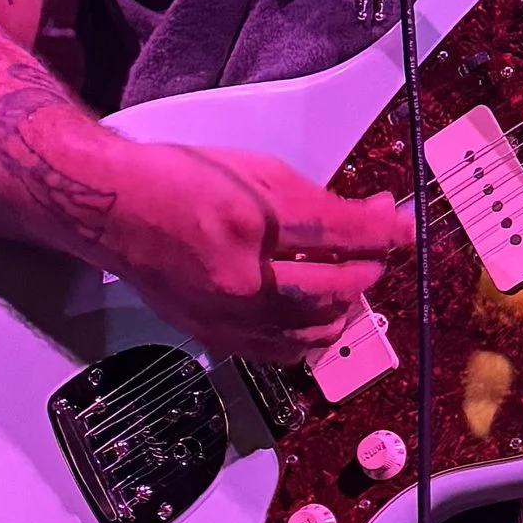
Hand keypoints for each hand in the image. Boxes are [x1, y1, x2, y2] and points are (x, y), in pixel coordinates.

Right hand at [118, 143, 413, 363]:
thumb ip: (317, 199)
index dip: (383, 233)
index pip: (339, 235)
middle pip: (334, 290)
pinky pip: (283, 352)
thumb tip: (371, 216)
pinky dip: (310, 334)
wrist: (116, 212)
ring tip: (346, 280)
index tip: (407, 231)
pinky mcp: (218, 337)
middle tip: (375, 253)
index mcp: (250, 224)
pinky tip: (315, 312)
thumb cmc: (180, 182)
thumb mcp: (256, 170)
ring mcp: (228, 316)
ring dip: (343, 307)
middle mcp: (240, 278)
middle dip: (367, 270)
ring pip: (315, 331)